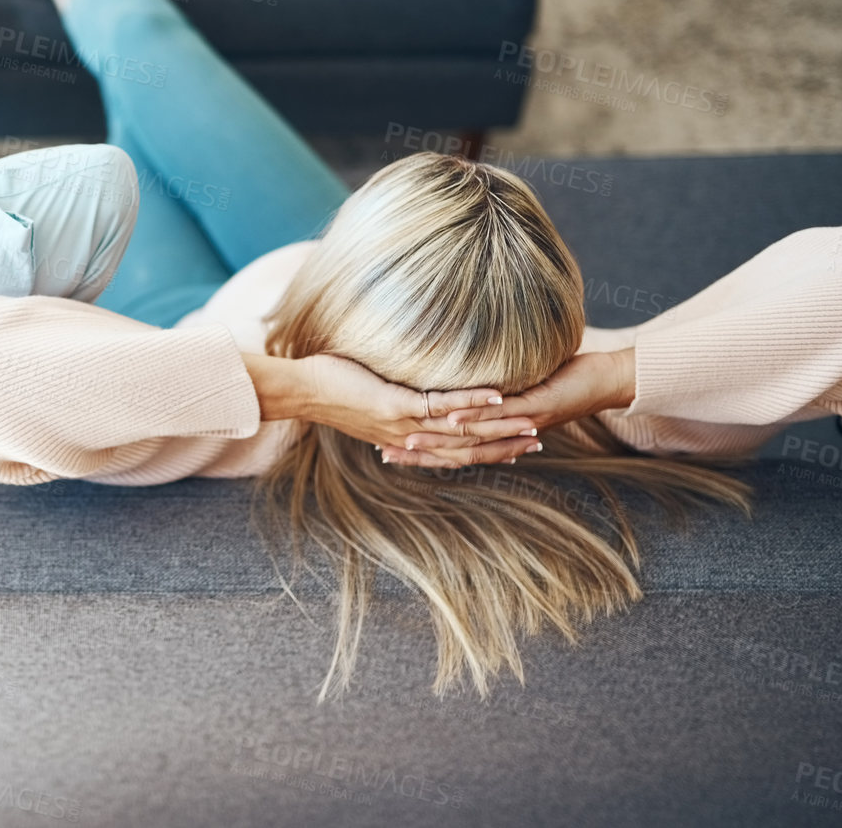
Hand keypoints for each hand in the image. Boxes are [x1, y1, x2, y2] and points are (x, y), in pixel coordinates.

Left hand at [301, 354, 540, 465]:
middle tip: (539, 440)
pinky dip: (471, 401)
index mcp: (404, 440)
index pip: (454, 453)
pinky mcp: (395, 405)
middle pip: (465, 448)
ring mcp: (403, 423)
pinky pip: (441, 405)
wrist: (302, 390)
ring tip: (529, 421)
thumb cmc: (333, 389)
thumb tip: (409, 397)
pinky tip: (497, 396)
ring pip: (459, 429)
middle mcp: (408, 438)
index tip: (518, 450)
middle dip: (503, 445)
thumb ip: (395, 405)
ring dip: (496, 426)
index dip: (488, 453)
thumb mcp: (370, 404)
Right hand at [386, 348, 636, 468]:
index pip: (450, 447)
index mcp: (498, 433)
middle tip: (383, 451)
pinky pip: (500, 414)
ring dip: (438, 438)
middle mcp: (505, 435)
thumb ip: (491, 388)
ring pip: (473, 435)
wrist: (607, 382)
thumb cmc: (564, 380)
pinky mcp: (536, 408)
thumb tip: (466, 378)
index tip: (385, 449)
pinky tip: (451, 414)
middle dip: (419, 451)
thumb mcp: (519, 385)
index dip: (419, 451)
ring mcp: (520, 423)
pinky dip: (474, 414)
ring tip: (406, 438)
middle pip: (454, 449)